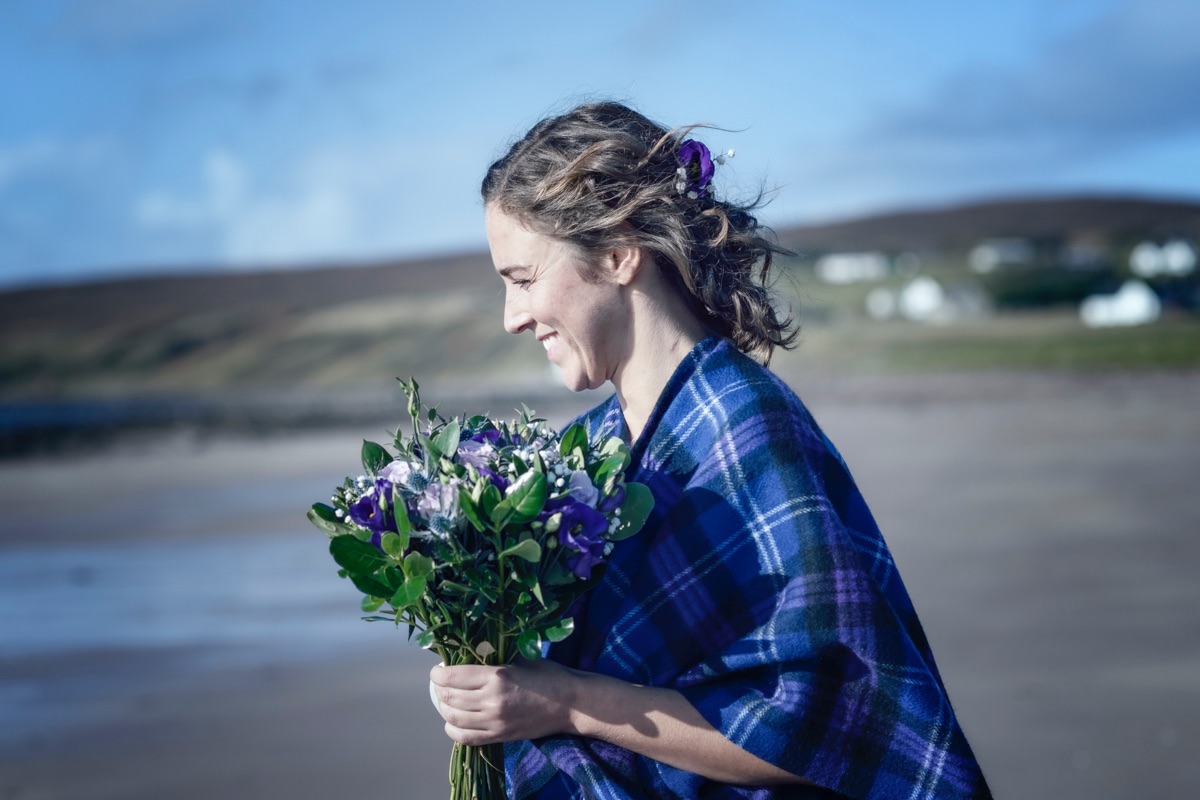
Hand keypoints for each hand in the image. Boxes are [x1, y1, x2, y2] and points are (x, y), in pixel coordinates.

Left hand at [429, 658, 576, 745]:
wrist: (571, 704)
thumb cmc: (548, 675)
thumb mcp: (520, 657)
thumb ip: (493, 658)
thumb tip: (468, 653)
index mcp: (497, 676)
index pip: (452, 677)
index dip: (438, 674)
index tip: (438, 670)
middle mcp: (492, 701)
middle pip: (449, 698)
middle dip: (439, 689)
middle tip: (442, 682)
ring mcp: (495, 722)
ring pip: (453, 718)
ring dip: (444, 709)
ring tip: (447, 700)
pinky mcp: (499, 736)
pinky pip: (466, 737)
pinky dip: (453, 729)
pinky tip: (454, 721)